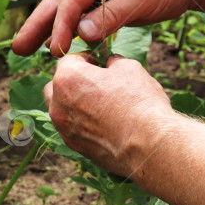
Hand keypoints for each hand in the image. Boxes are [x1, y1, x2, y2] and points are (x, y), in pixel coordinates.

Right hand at [12, 0, 202, 56]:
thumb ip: (115, 14)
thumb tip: (83, 35)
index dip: (60, 26)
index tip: (55, 51)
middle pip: (58, 3)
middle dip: (37, 26)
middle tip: (17, 49)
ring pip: (66, 13)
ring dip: (46, 31)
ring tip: (25, 50)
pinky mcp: (104, 5)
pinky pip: (80, 20)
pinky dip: (66, 34)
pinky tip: (56, 47)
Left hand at [43, 54, 172, 176]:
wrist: (147, 145)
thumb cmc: (138, 102)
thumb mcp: (130, 69)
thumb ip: (113, 62)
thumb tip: (110, 64)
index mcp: (67, 78)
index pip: (69, 60)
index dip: (88, 59)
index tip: (101, 65)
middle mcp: (58, 103)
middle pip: (57, 85)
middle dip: (73, 81)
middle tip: (97, 84)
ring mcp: (63, 127)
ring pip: (61, 108)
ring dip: (74, 103)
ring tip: (100, 105)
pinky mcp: (73, 145)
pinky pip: (71, 127)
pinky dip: (82, 123)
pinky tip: (104, 124)